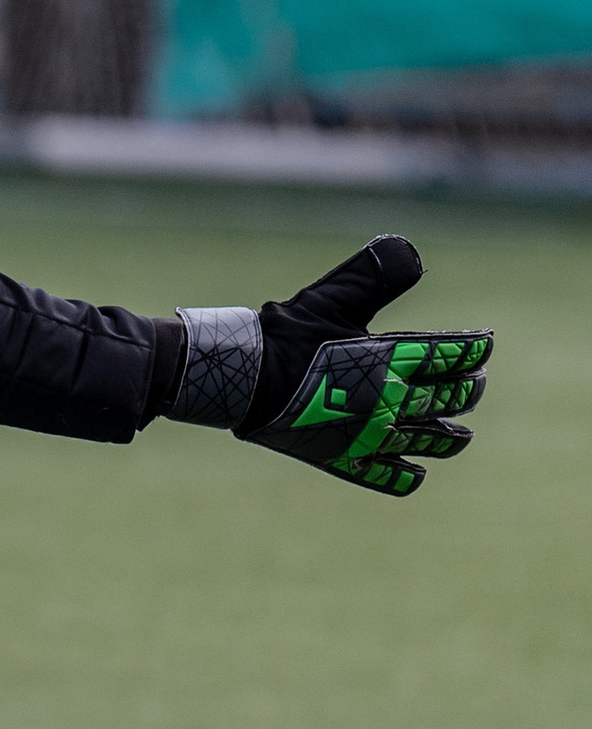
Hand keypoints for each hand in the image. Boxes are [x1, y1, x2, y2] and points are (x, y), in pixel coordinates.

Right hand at [241, 236, 490, 498]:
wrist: (244, 381)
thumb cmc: (286, 336)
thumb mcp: (333, 296)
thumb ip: (375, 274)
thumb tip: (411, 251)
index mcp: (390, 360)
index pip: (449, 356)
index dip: (471, 350)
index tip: (483, 346)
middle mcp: (390, 402)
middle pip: (447, 399)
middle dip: (468, 390)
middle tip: (477, 383)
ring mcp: (370, 437)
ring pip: (429, 442)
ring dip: (450, 437)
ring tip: (461, 434)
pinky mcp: (347, 460)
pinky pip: (389, 476)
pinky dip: (407, 475)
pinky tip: (416, 471)